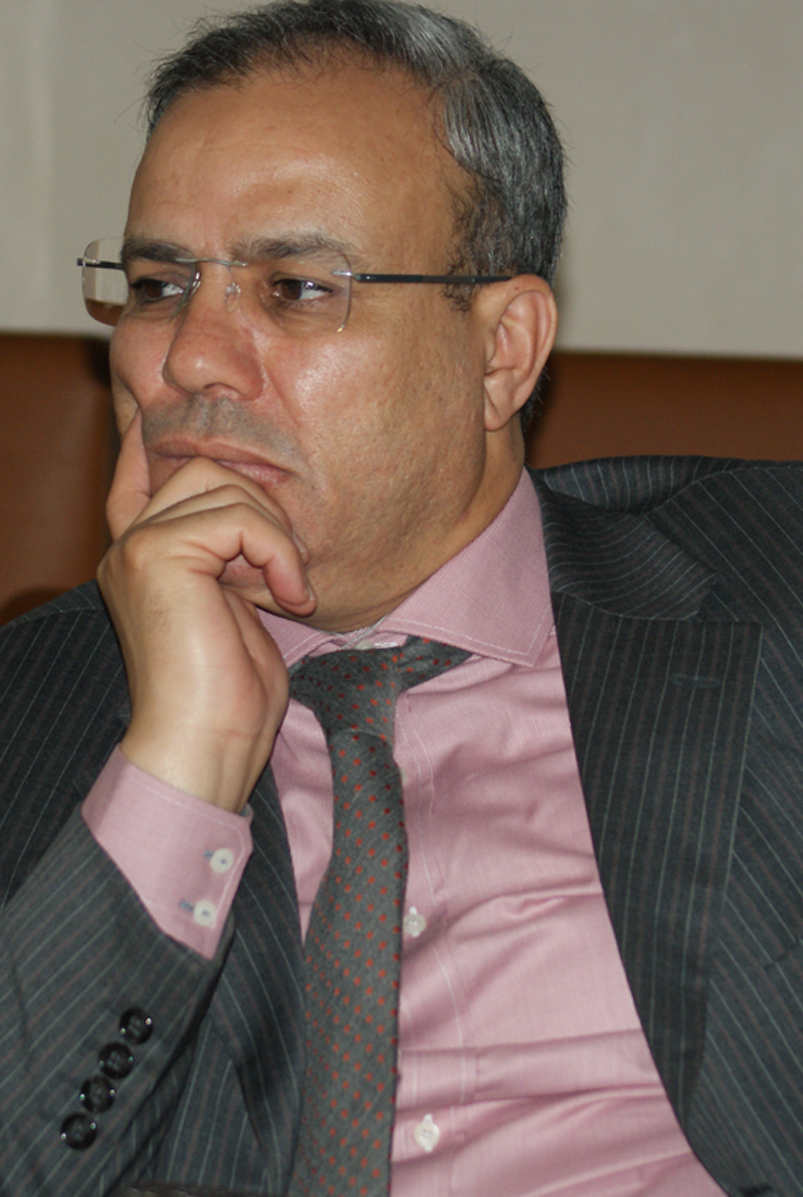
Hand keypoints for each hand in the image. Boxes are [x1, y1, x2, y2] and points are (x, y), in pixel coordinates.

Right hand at [98, 411, 315, 811]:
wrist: (205, 746)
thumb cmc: (229, 695)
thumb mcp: (233, 608)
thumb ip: (230, 556)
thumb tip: (260, 511)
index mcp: (141, 559)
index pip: (138, 478)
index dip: (156, 446)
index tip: (170, 429)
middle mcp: (129, 547)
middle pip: (200, 471)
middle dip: (260, 506)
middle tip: (287, 567)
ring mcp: (139, 548)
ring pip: (223, 485)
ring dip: (276, 534)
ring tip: (291, 588)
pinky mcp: (159, 555)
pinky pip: (240, 520)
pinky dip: (279, 553)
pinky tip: (290, 597)